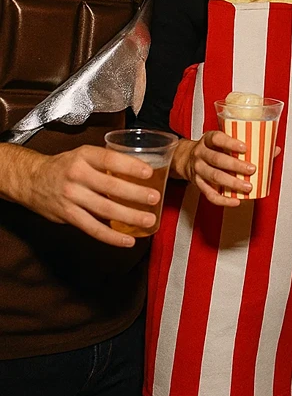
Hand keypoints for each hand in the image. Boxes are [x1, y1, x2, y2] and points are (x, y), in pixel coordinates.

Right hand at [23, 144, 159, 247]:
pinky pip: (93, 228)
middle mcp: (77, 175)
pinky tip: (128, 240)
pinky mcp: (68, 215)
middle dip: (136, 194)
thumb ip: (106, 163)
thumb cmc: (64, 166)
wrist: (31, 180)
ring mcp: (71, 197)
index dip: (130, 166)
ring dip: (129, 216)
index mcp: (83, 156)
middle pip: (111, 186)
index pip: (110, 160)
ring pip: (105, 209)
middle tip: (155, 198)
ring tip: (148, 220)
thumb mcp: (83, 155)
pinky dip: (112, 237)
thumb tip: (139, 170)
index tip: (149, 172)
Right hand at [177, 130, 258, 206]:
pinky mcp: (198, 184)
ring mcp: (198, 170)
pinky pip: (210, 194)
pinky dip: (223, 200)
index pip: (216, 138)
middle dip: (235, 165)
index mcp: (208, 140)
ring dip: (232, 183)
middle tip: (252, 169)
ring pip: (214, 177)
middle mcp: (201, 154)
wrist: (186, 159)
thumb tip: (274, 150)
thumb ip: (247, 144)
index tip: (245, 147)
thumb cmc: (211, 149)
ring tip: (248, 187)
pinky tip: (236, 201)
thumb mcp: (223, 141)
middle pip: (217, 159)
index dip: (230, 143)